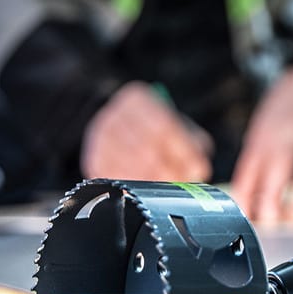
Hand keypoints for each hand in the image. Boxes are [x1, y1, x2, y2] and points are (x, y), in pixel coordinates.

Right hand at [80, 81, 212, 182]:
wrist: (114, 130)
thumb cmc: (154, 130)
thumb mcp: (176, 126)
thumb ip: (191, 144)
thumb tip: (198, 169)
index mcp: (138, 100)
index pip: (162, 125)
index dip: (182, 150)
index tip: (199, 167)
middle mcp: (114, 117)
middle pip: (145, 150)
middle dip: (169, 172)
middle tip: (184, 184)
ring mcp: (100, 140)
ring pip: (129, 168)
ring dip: (154, 184)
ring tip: (169, 191)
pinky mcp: (93, 162)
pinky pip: (115, 179)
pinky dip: (135, 189)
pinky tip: (147, 192)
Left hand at [230, 65, 292, 228]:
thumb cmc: (285, 112)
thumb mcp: (260, 132)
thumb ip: (255, 166)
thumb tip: (249, 206)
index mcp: (262, 140)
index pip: (248, 178)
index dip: (245, 205)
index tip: (245, 225)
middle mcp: (287, 140)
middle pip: (277, 183)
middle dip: (272, 212)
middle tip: (272, 231)